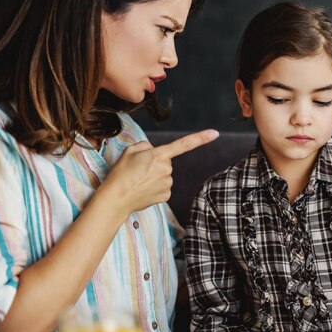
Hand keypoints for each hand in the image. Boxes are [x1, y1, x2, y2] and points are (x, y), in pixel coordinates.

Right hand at [101, 129, 218, 214]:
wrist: (116, 199)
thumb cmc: (121, 174)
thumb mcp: (129, 151)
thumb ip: (145, 146)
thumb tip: (153, 150)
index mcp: (159, 155)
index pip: (184, 144)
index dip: (201, 138)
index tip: (215, 133)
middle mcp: (167, 169)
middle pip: (166, 163)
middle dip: (155, 164)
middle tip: (138, 171)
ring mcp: (168, 184)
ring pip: (164, 176)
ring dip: (154, 177)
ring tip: (138, 181)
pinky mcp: (166, 196)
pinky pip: (163, 188)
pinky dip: (154, 188)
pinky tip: (143, 190)